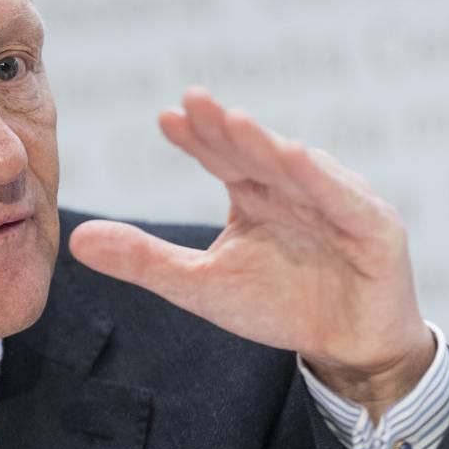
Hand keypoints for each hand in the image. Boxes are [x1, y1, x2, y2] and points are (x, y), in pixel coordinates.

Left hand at [69, 87, 434, 419]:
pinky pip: (343, 199)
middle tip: (193, 100)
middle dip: (224, 127)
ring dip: (266, 144)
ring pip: (296, 167)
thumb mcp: (199, 284)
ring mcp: (336, 201)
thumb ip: (143, 260)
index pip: (219, 157)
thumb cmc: (278, 304)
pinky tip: (293, 156)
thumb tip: (75, 241)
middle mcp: (292, 186)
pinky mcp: (374, 227)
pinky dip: (319, 179)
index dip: (194, 138)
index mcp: (254, 192)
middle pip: (253, 152)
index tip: (164, 118)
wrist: (346, 347)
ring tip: (233, 121)